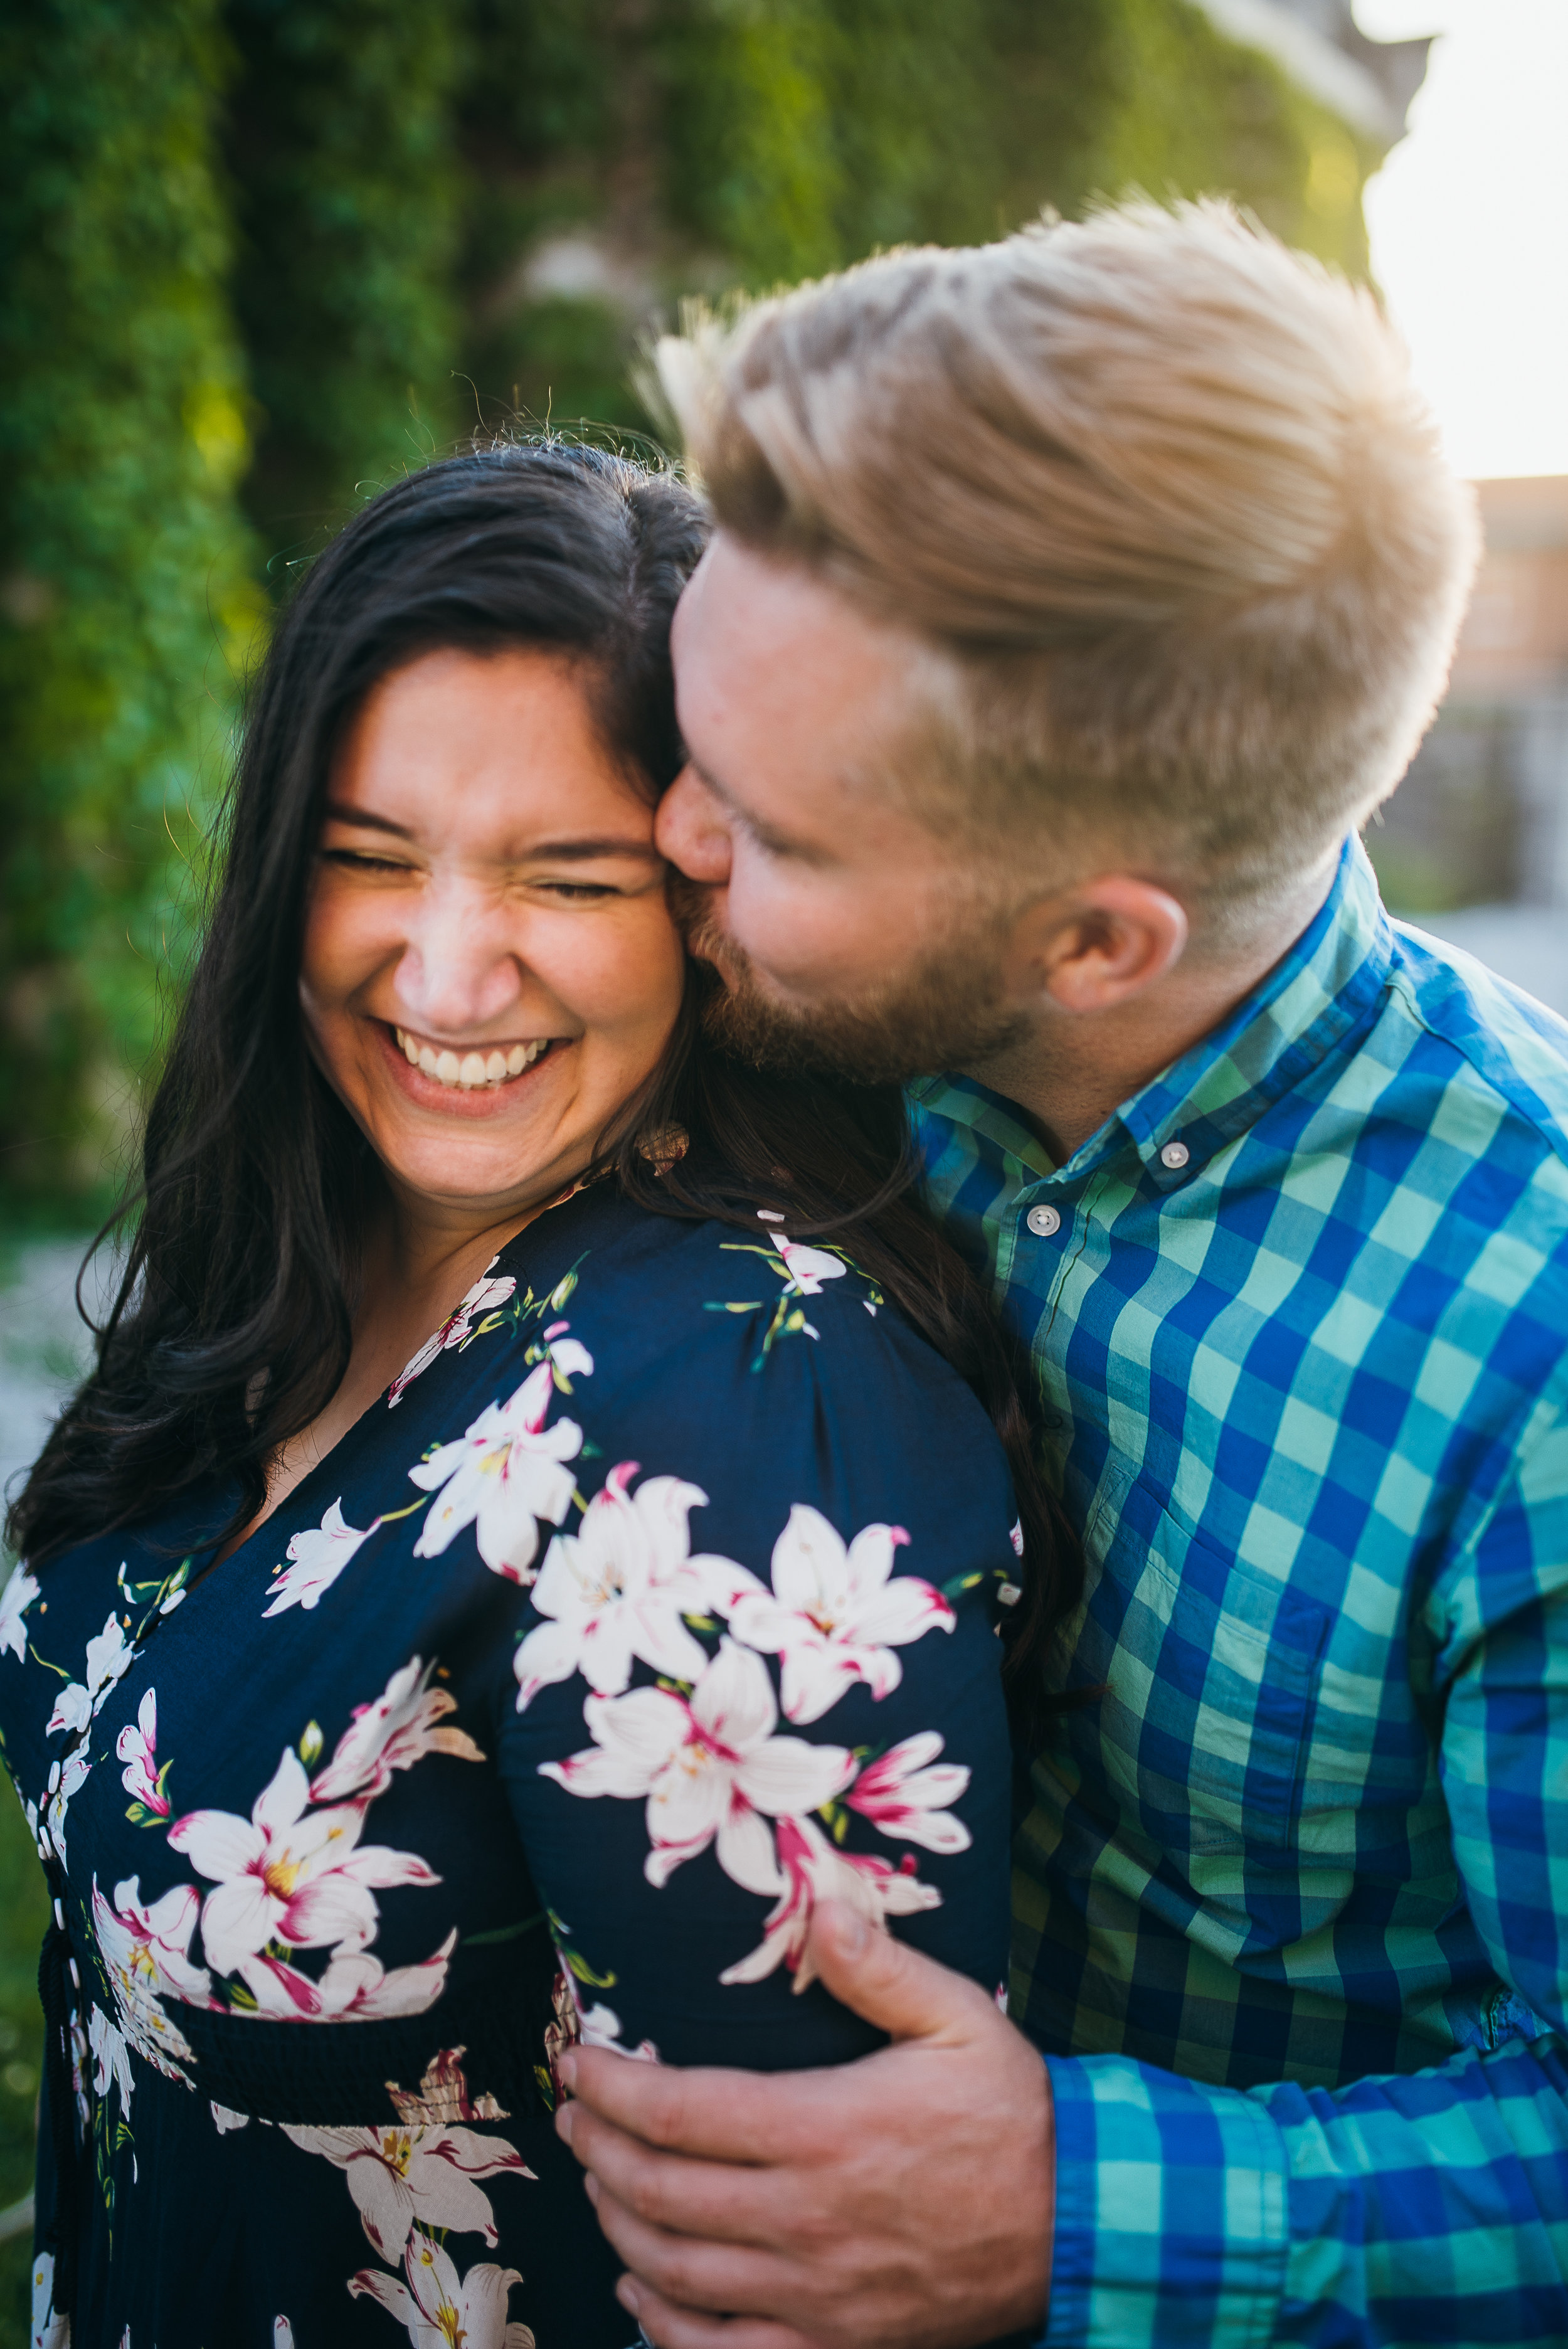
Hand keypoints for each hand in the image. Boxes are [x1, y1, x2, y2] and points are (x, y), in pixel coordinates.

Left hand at [554, 1899, 1054, 2348]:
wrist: (1075, 2223)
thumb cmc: (1009, 2111)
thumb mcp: (959, 2018)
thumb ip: (880, 1965)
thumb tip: (821, 1905)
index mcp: (824, 2129)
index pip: (678, 2110)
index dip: (611, 2087)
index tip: (577, 2063)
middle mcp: (806, 2218)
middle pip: (658, 2191)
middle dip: (597, 2149)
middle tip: (573, 2116)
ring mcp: (815, 2295)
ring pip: (674, 2272)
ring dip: (617, 2225)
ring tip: (598, 2182)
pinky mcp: (835, 2345)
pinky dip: (663, 2328)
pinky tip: (640, 2292)